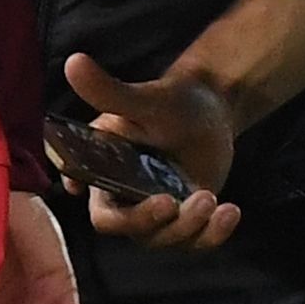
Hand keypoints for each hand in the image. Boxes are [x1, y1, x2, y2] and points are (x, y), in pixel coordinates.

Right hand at [63, 45, 244, 250]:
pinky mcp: (186, 222)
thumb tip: (74, 62)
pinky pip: (196, 242)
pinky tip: (230, 212)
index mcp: (104, 176)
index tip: (125, 205)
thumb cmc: (171, 101)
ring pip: (166, 240)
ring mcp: (156, 215)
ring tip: (211, 199)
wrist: (211, 112)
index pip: (98, 209)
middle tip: (177, 201)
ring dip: (189, 228)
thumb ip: (109, 91)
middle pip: (131, 231)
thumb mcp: (144, 99)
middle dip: (152, 221)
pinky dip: (214, 234)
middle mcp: (125, 201)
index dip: (107, 215)